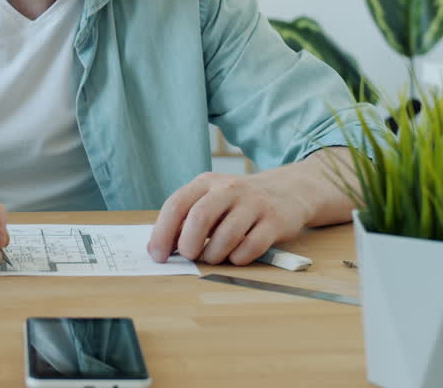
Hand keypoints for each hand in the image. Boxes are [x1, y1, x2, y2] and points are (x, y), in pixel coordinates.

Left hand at [146, 169, 313, 265]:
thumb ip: (183, 221)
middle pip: (200, 217)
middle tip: (190, 256)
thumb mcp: (209, 201)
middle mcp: (229, 189)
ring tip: (214, 256)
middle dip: (189, 244)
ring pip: (226, 236)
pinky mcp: (274, 221)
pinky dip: (238, 258)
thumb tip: (155, 249)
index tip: (158, 256)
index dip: (162, 233)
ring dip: (214, 256)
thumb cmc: (237, 203)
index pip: (176, 205)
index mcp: (206, 183)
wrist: (287, 191)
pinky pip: (250, 247)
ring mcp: (253, 203)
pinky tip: (237, 255)